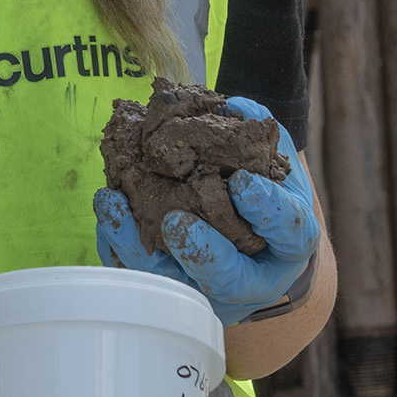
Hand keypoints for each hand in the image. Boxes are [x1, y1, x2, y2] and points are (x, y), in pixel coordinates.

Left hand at [94, 95, 321, 325]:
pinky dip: (119, 246)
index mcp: (288, 244)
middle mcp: (252, 277)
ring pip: (175, 283)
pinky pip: (142, 274)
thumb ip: (257, 135)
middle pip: (228, 278)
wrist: (251, 235)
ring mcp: (210, 289)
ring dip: (140, 249)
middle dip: (199, 251)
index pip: (289, 232)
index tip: (242, 183)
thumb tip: (232, 107)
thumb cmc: (263, 192)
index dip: (268, 211)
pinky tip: (107, 216)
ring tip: (115, 207)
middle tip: (175, 221)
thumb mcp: (272, 162)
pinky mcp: (173, 286)